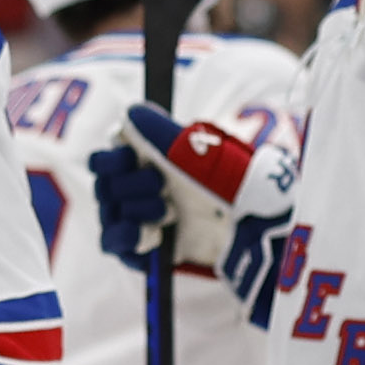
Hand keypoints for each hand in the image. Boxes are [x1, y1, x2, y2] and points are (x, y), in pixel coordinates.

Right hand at [98, 97, 290, 276]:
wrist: (258, 233)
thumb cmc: (234, 187)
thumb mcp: (202, 156)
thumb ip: (165, 134)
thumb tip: (132, 111)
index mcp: (148, 161)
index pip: (106, 158)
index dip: (111, 159)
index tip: (130, 158)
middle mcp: (138, 190)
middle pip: (105, 185)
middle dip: (131, 184)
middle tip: (160, 185)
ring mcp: (139, 221)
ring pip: (109, 214)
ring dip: (134, 209)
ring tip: (167, 212)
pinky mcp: (142, 252)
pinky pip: (114, 243)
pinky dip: (126, 237)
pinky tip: (149, 235)